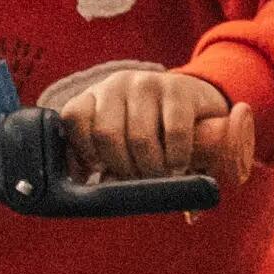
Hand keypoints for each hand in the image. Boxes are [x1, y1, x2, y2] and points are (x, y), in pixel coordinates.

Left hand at [50, 62, 251, 184]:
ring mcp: (147, 83)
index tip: (100, 169)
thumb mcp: (123, 145)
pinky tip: (179, 166)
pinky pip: (174, 132)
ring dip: (151, 168)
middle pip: (106, 134)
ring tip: (161, 177)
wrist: (199, 107)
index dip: (83, 149)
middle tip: (138, 180)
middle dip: (123, 168)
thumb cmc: (153, 135)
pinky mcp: (178, 90)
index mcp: (95, 97)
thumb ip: (102, 163)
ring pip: (139, 137)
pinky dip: (176, 158)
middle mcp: (116, 85)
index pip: (74, 117)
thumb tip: (81, 189)